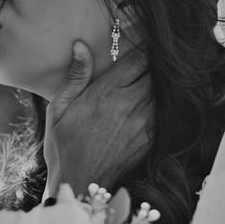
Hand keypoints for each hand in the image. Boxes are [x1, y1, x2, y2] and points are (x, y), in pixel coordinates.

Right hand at [43, 42, 152, 198]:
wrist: (80, 184)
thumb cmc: (64, 146)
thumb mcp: (59, 109)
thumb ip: (75, 76)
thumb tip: (81, 46)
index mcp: (107, 92)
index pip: (139, 58)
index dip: (146, 46)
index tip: (146, 39)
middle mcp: (130, 104)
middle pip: (156, 72)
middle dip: (157, 62)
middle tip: (157, 54)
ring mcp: (144, 122)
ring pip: (164, 91)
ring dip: (162, 82)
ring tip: (160, 74)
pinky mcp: (151, 138)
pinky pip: (165, 112)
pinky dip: (164, 103)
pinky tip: (157, 100)